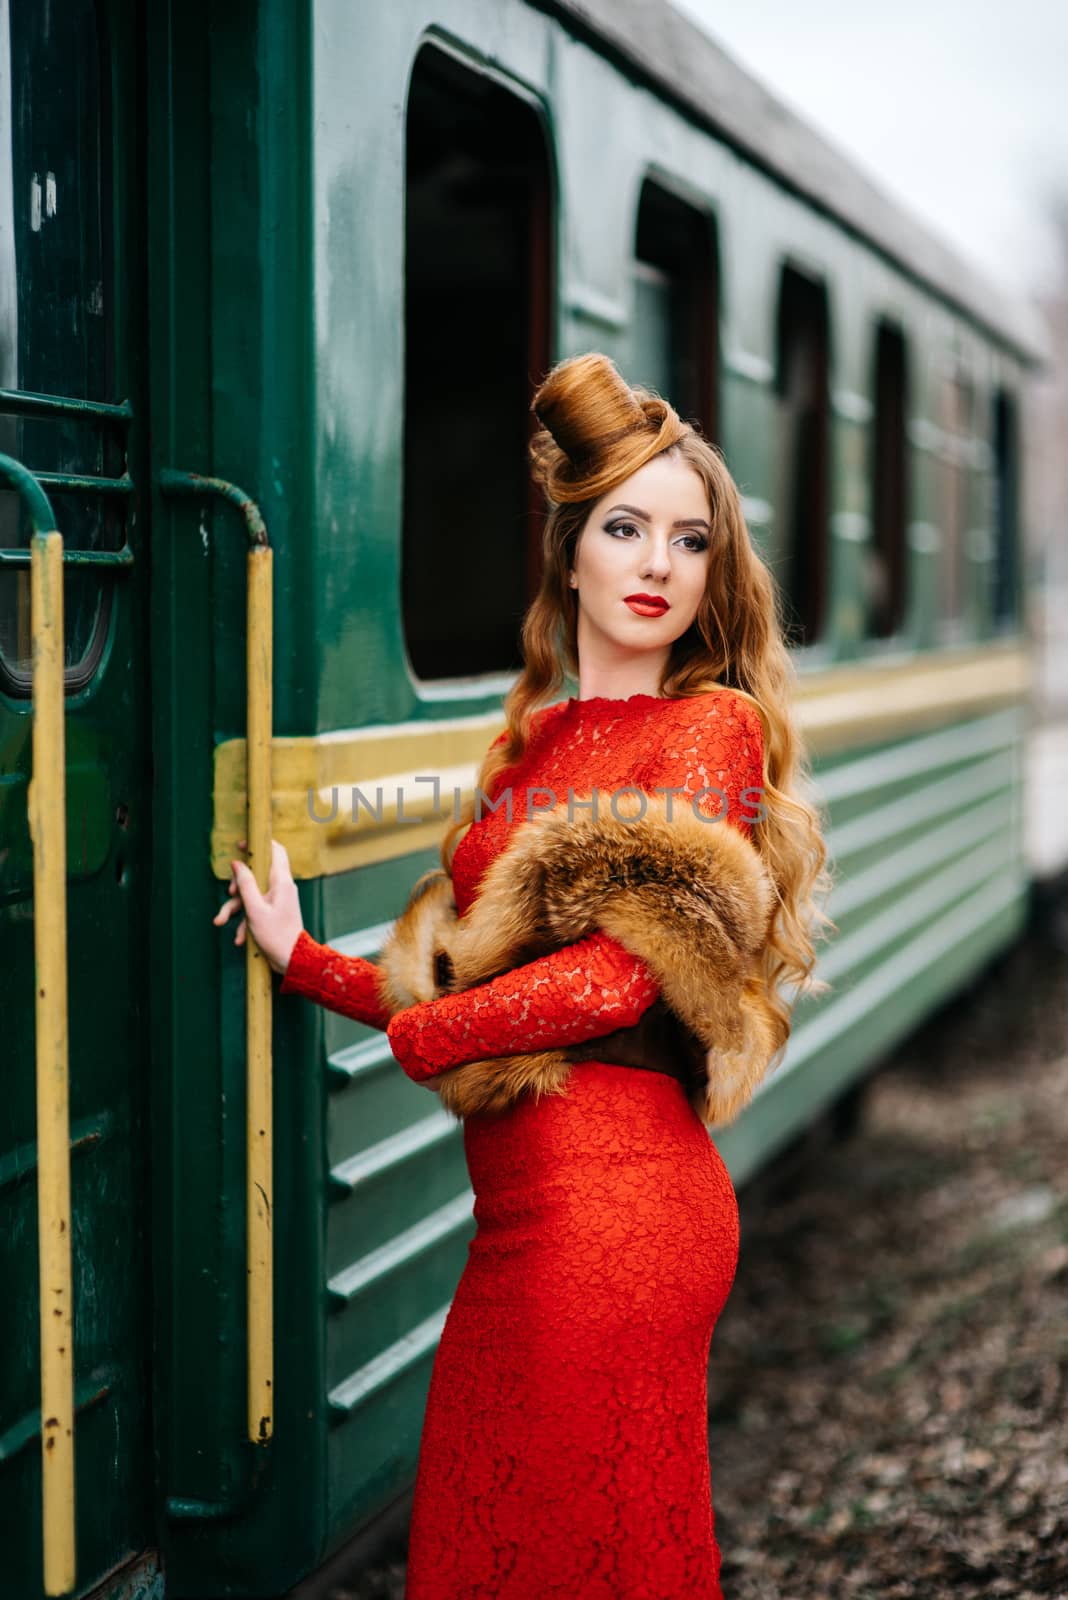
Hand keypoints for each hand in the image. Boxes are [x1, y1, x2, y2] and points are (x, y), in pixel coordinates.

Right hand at [212, 837, 303, 974]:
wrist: (292, 960)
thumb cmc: (276, 935)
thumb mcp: (255, 909)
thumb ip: (245, 884)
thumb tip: (237, 863)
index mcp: (281, 881)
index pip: (275, 850)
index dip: (259, 843)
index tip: (241, 844)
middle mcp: (281, 887)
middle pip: (256, 873)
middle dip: (238, 883)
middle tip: (229, 891)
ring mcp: (277, 900)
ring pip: (252, 894)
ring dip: (236, 908)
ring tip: (221, 921)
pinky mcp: (273, 912)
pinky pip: (255, 909)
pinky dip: (245, 921)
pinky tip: (240, 938)